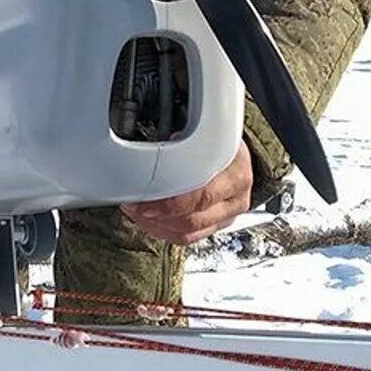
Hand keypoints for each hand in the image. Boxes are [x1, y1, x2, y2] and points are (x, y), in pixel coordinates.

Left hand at [121, 140, 252, 244]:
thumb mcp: (208, 132)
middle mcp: (236, 198)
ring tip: (136, 210)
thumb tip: (166, 141)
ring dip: (156, 224)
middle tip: (134, 202)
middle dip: (158, 214)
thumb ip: (188, 139)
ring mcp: (228, 215)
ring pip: (189, 233)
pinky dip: (164, 231)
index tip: (145, 195)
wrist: (236, 151)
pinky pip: (188, 238)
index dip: (171, 201)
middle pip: (194, 219)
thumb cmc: (221, 140)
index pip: (202, 195)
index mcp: (236, 173)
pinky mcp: (217, 225)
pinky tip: (147, 218)